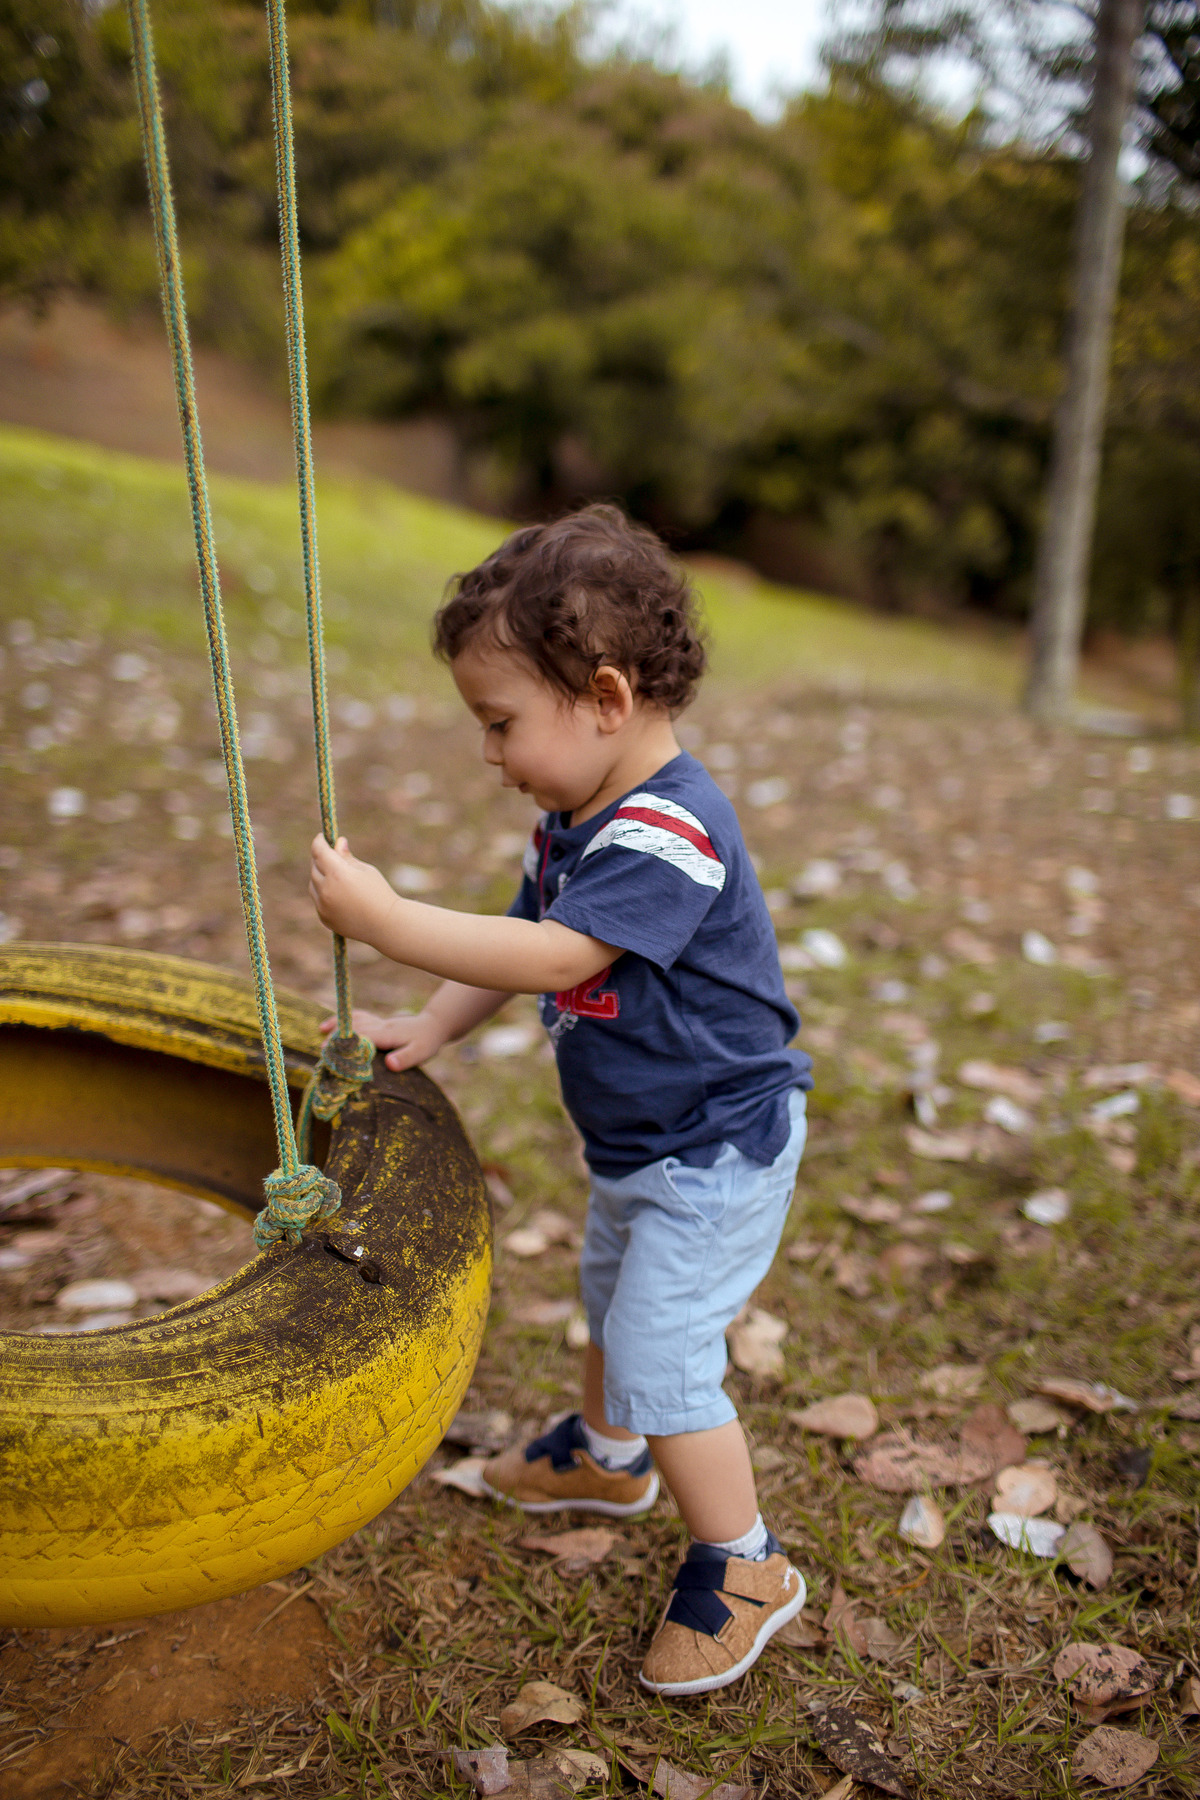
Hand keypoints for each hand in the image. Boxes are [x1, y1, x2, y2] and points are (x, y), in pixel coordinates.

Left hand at [309, 835, 397, 944]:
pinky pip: (318, 900)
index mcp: (338, 874)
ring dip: (320, 876)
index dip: (319, 842)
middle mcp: (326, 890)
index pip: (319, 851)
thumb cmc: (380, 893)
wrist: (386, 925)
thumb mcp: (365, 870)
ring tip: (338, 877)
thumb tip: (338, 842)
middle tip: (332, 855)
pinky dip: (323, 894)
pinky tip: (340, 895)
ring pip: (313, 884)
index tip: (322, 837)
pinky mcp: (324, 918)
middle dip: (321, 859)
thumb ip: (347, 857)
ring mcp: (323, 906)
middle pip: (315, 867)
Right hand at [320, 1006, 448, 1071]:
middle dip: (337, 1038)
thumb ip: (406, 1058)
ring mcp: (378, 1022)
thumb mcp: (421, 1053)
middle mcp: (380, 1025)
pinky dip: (341, 1020)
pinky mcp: (376, 1022)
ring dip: (337, 1026)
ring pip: (354, 1020)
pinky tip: (328, 1026)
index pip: (364, 1037)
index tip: (332, 1053)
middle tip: (322, 1052)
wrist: (433, 1025)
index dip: (348, 1044)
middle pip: (354, 1028)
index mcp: (388, 1034)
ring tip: (321, 1033)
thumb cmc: (426, 1042)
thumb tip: (390, 1063)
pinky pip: (356, 1018)